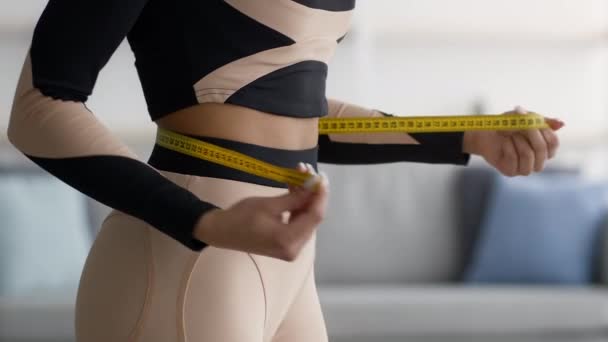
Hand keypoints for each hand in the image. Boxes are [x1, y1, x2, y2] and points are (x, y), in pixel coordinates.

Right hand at [194, 163, 328, 260]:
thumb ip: (294, 198)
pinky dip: (297, 205)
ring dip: (304, 197)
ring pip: (305, 218)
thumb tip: (314, 186)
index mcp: (288, 240)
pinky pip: (298, 222)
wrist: (221, 231)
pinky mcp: (286, 243)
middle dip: (312, 193)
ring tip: (300, 174)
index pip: (314, 216)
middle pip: (312, 218)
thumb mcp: (268, 205)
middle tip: (309, 172)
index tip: (321, 177)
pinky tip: (294, 188)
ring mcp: (290, 247)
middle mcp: (294, 248)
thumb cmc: (241, 217)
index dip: (320, 195)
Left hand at [463, 106, 564, 176]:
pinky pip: (513, 159)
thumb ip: (542, 121)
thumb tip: (561, 123)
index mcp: (545, 149)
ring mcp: (525, 168)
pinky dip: (507, 146)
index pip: (553, 143)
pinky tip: (503, 142)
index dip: (544, 130)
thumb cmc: (507, 125)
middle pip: (542, 149)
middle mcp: (538, 161)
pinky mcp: (511, 172)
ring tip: (509, 133)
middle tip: (519, 122)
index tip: (531, 119)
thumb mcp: (524, 118)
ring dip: (517, 140)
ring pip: (528, 155)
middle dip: (530, 133)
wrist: (485, 133)